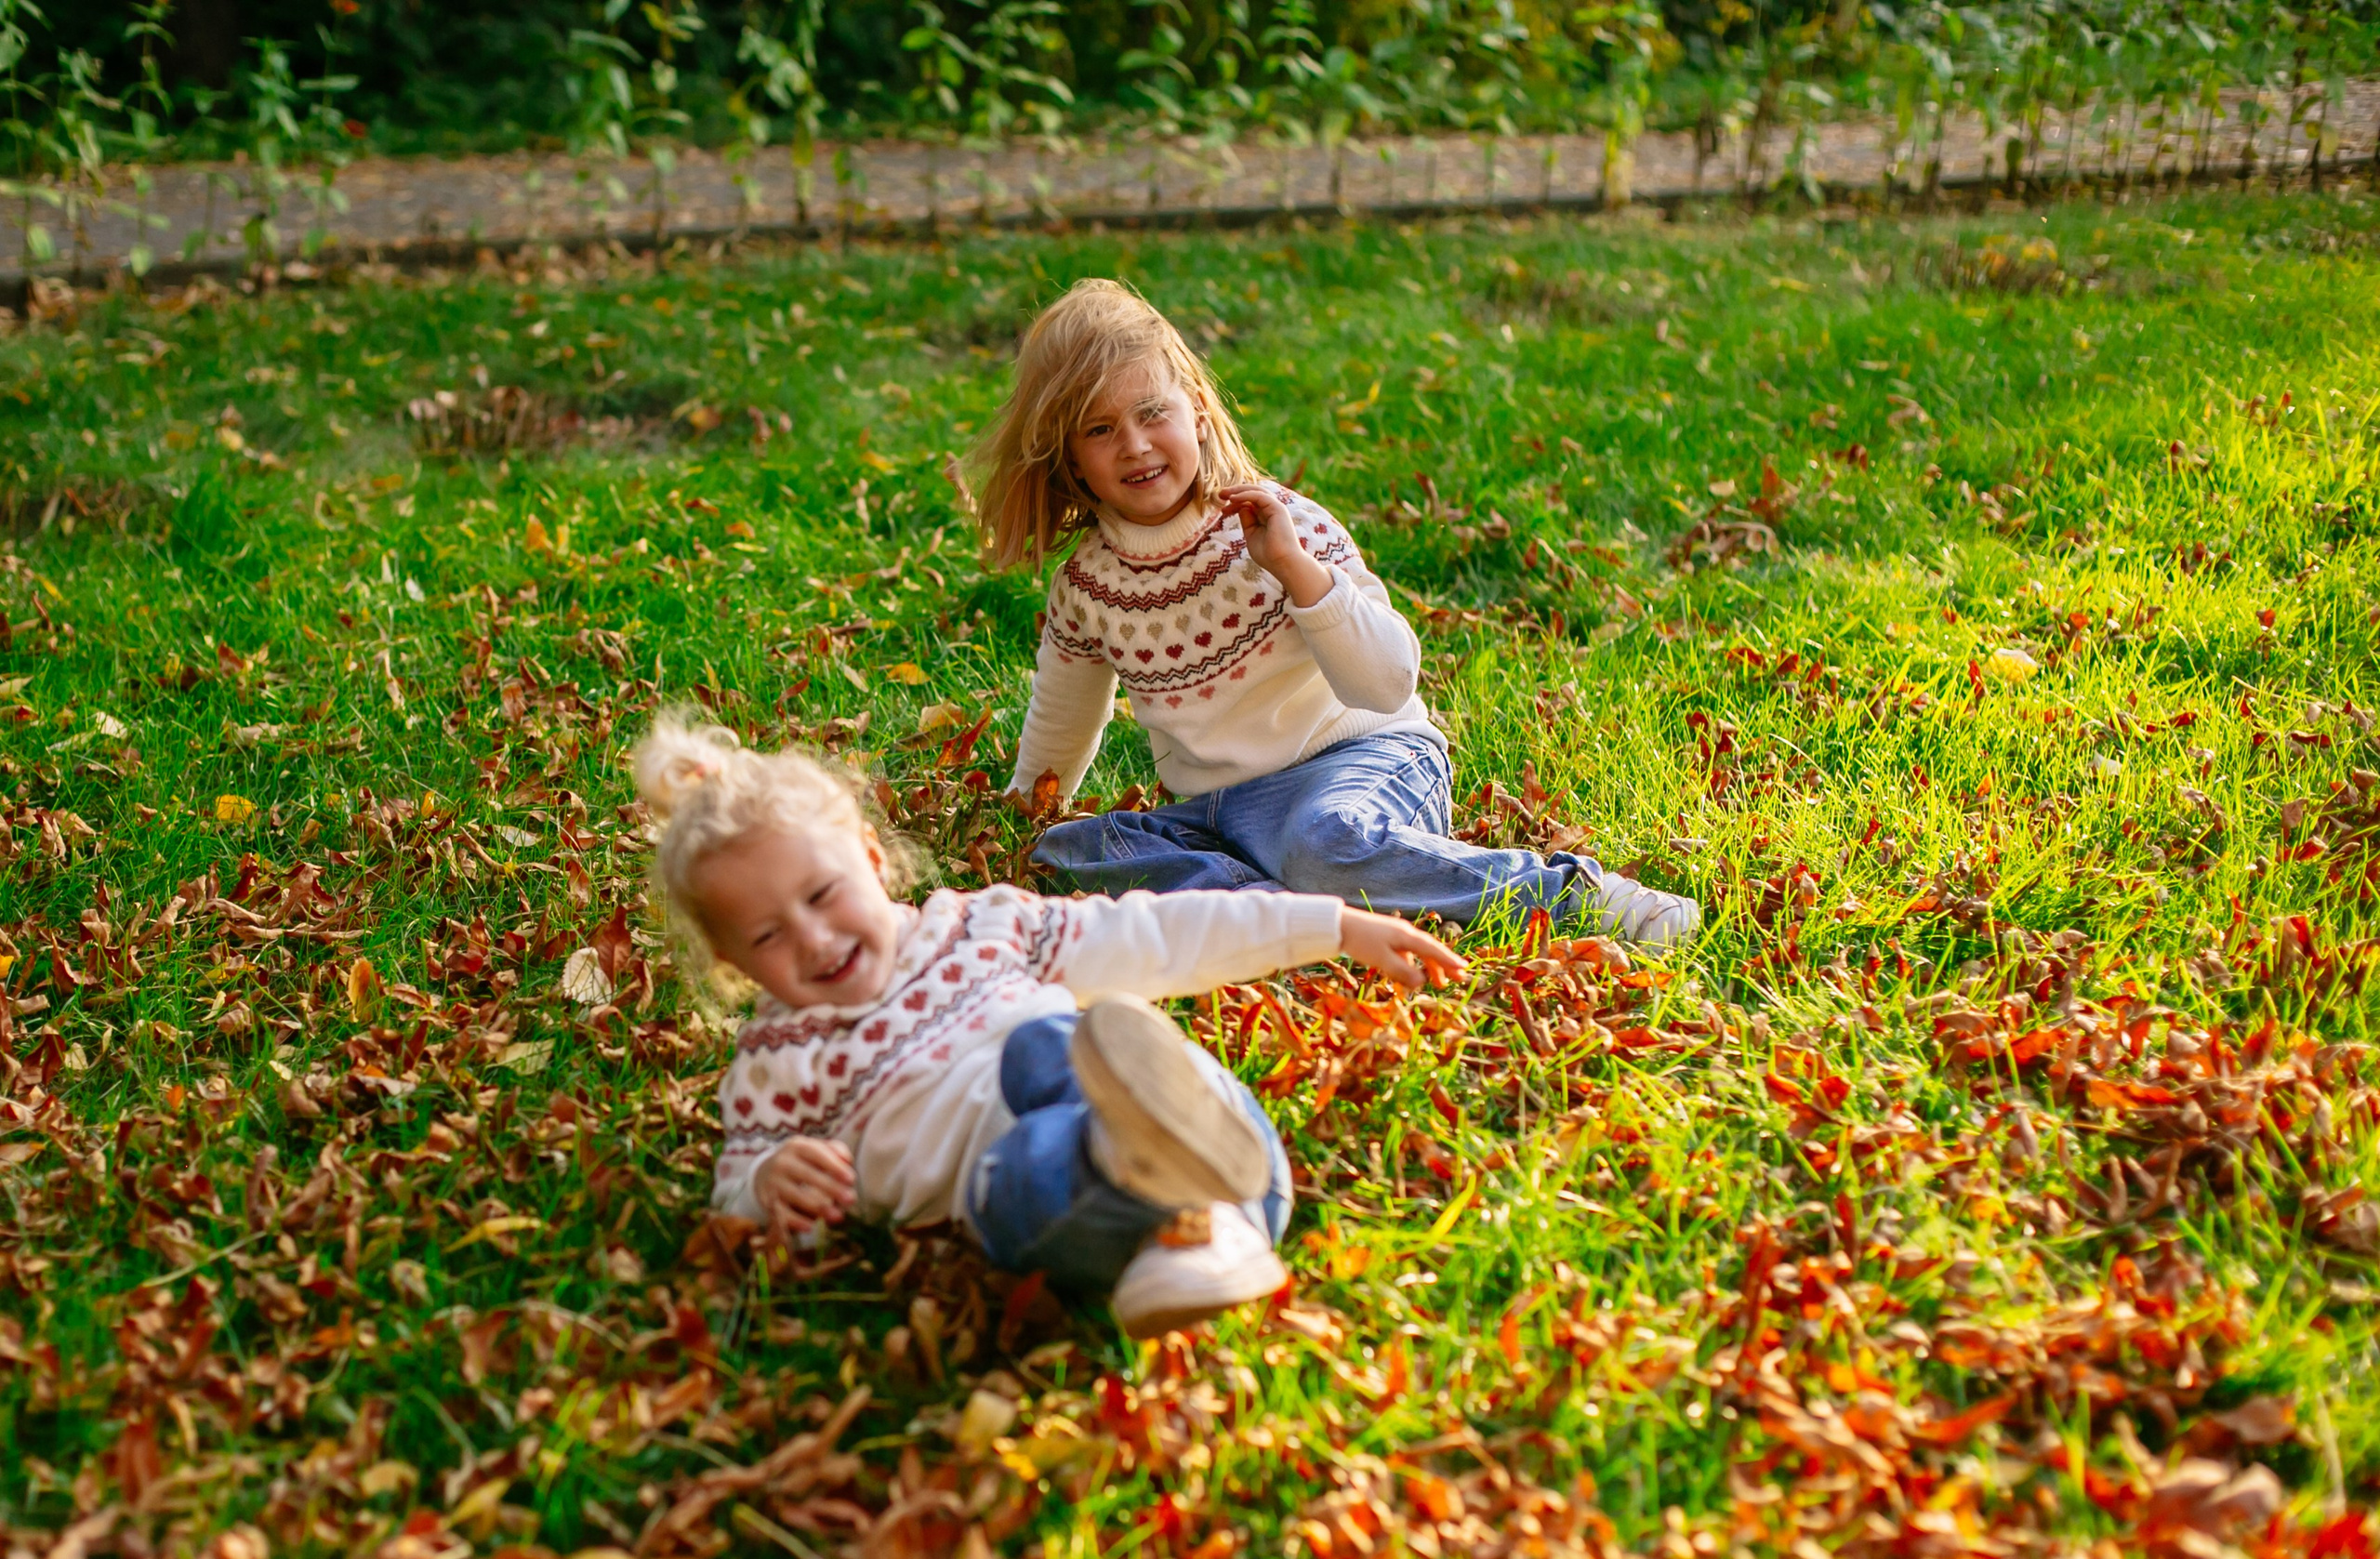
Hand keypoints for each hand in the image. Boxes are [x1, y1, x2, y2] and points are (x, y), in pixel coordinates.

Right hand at [754, 1137, 857, 1242]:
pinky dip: (796, 1221)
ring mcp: (773, 1182)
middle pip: (807, 1175)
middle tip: (851, 1199)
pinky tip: (811, 1226)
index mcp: (797, 1146)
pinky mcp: (767, 1201)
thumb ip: (836, 1151)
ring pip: (795, 1195)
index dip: (834, 1166)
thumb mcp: (815, 1150)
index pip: (817, 1154)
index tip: (851, 1179)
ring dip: (818, 1207)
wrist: (765, 1173)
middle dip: (831, 1188)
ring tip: (838, 1216)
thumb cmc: (802, 1161)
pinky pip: (782, 1213)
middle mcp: (782, 1162)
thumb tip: (847, 1162)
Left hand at [1216, 483, 1332, 607]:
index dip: (1235, 504)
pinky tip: (1233, 498)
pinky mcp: (1278, 508)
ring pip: (1256, 491)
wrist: (1283, 564)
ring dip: (1239, 490)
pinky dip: (1245, 495)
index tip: (1222, 511)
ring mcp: (1276, 508)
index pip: (1250, 503)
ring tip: (1224, 494)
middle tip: (1220, 494)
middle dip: (1236, 492)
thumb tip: (1241, 508)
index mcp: (1266, 517)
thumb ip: (1247, 522)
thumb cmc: (1269, 555)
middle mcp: (1272, 510)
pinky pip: (1259, 495)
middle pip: (1253, 494)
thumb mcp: (1251, 535)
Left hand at [1337, 907, 1467, 989]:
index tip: (1463, 969)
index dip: (1448, 960)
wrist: (1338, 925)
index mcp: (1406, 936)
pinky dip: (1412, 964)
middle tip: (1459, 978)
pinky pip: (1406, 952)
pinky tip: (1411, 976)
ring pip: (1418, 952)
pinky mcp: (1386, 938)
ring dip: (1429, 966)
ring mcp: (1396, 935)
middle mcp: (1405, 933)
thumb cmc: (1360, 941)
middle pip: (1430, 950)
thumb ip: (1402, 971)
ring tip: (1438, 983)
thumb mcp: (1381, 959)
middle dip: (1444, 964)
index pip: (1433, 949)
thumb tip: (1423, 983)